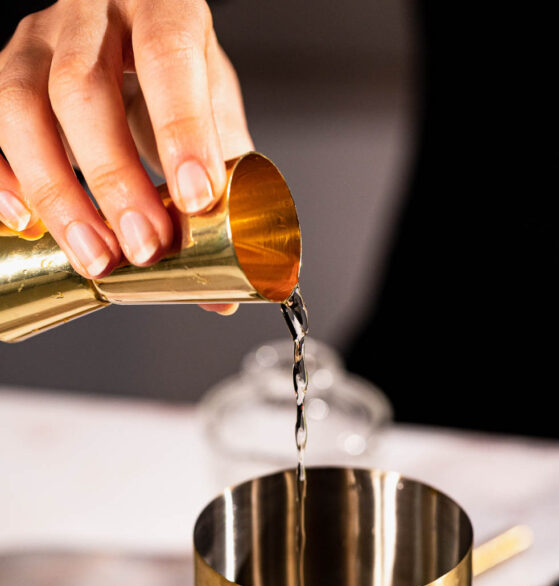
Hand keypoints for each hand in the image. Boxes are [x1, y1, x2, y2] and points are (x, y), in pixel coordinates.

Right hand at [0, 0, 250, 313]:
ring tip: (96, 254)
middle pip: (84, 88)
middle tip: (145, 245)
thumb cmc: (174, 76)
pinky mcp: (4, 74)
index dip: (182, 129)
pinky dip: (1, 180)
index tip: (196, 199)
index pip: (168, 55)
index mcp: (160, 6)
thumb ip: (225, 175)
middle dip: (115, 180)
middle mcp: (91, 14)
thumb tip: (226, 275)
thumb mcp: (213, 106)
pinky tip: (27, 223)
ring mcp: (38, 41)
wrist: (131, 39)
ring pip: (22, 106)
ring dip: (58, 192)